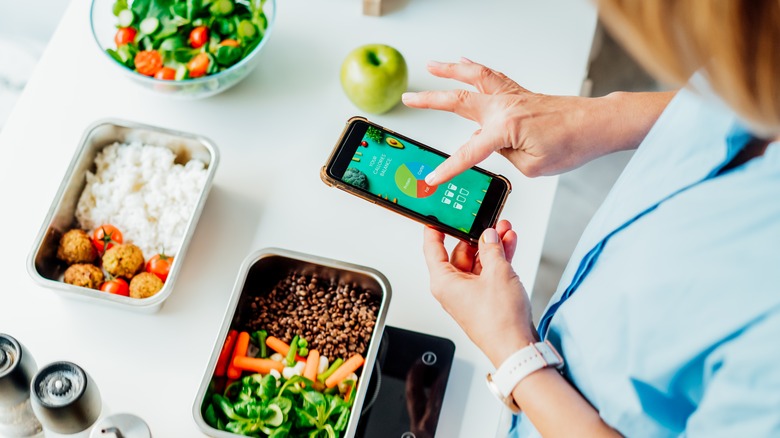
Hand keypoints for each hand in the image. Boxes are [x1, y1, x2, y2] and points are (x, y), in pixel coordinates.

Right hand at [403, 58, 672, 183]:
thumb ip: (504, 156)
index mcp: (504, 129)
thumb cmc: (571, 144)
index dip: (447, 169)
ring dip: (450, 72)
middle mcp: (504, 107)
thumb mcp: (532, 166)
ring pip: (473, 79)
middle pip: (458, 102)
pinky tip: (464, 62)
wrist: (595, 125)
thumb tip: (493, 147)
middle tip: (407, 100)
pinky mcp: (519, 94)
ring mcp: (511, 97)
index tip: (430, 179)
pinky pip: (492, 77)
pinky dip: (475, 69)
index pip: (467, 152)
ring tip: (431, 67)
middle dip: (429, 101)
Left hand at [423, 220, 536, 366]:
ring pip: (477, 262)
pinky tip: (508, 245)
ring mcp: (469, 294)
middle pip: (459, 253)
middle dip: (477, 236)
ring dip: (491, 246)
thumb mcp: (497, 273)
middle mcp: (452, 289)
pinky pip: (487, 273)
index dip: (434, 230)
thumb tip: (489, 236)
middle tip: (489, 222)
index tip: (437, 216)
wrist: (516, 347)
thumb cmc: (499, 321)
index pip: (432, 249)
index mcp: (443, 282)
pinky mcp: (484, 299)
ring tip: (505, 230)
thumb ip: (492, 248)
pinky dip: (497, 260)